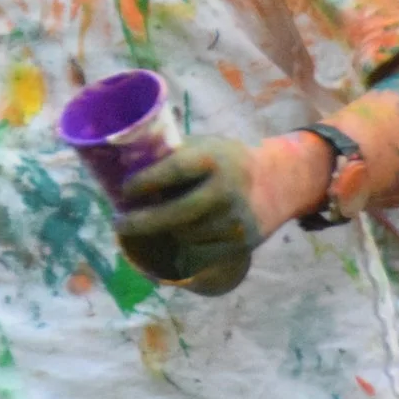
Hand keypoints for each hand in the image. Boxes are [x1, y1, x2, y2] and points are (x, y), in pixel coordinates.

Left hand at [113, 134, 321, 295]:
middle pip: (175, 213)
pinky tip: (181, 237)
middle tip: (118, 224)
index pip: (173, 170)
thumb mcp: (206, 146)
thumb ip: (174, 156)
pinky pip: (201, 252)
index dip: (145, 182)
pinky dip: (186, 246)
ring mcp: (235, 220)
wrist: (280, 182)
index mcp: (214, 158)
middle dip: (141, 222)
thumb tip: (124, 165)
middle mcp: (226, 190)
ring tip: (157, 224)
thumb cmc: (228, 161)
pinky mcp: (241, 243)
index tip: (124, 190)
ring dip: (166, 232)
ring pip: (185, 234)